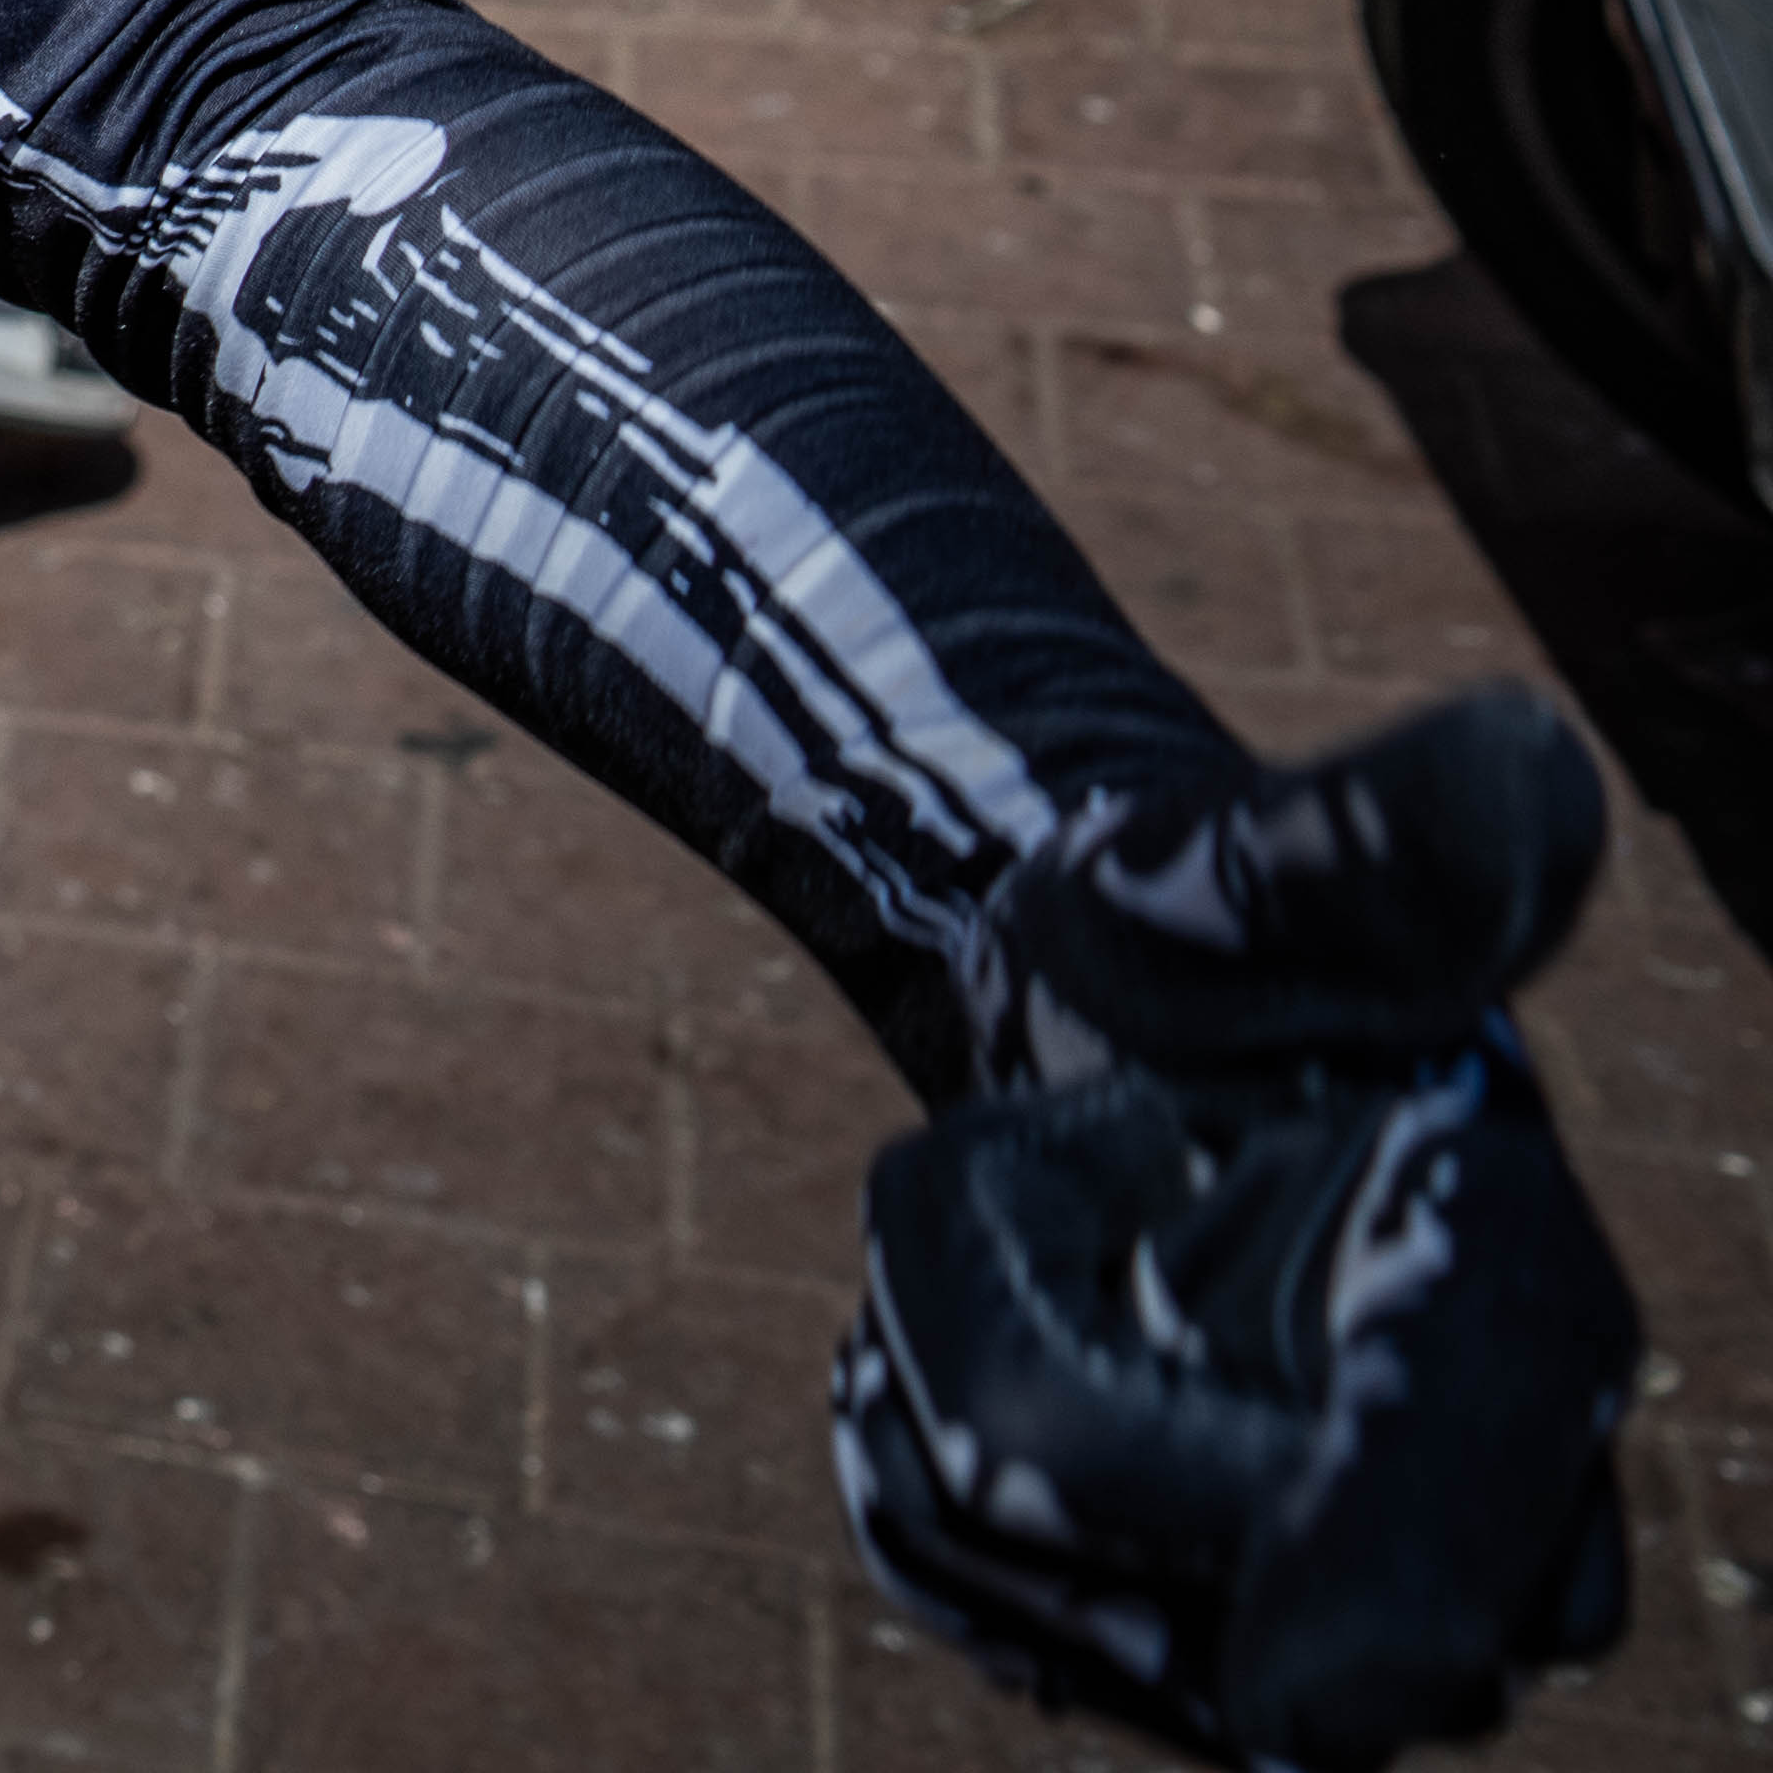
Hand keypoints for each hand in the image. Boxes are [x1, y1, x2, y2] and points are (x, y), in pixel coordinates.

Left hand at [838, 692, 1637, 1762]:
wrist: (1090, 1017)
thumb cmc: (1197, 926)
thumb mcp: (1270, 870)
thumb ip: (1388, 842)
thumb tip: (1530, 761)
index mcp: (1525, 1335)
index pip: (1474, 1528)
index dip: (1389, 1598)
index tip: (1299, 1702)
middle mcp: (1475, 1522)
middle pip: (1235, 1603)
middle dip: (1055, 1403)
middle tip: (989, 1193)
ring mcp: (1326, 1602)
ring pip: (1066, 1601)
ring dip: (955, 1391)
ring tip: (995, 1230)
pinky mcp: (1179, 1638)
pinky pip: (980, 1609)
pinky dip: (908, 1457)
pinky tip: (943, 1337)